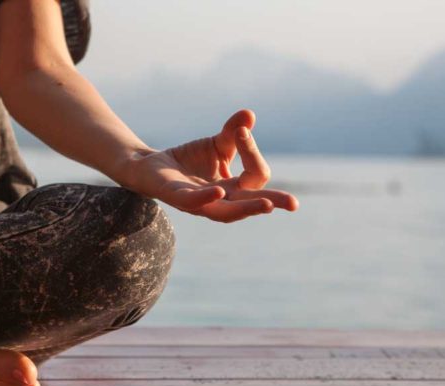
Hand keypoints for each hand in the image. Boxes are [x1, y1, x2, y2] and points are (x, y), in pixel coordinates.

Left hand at [125, 110, 298, 222]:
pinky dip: (207, 198)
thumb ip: (235, 132)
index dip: (252, 152)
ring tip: (267, 205)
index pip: (255, 175)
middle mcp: (221, 200)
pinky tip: (218, 192)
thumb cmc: (189, 160)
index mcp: (234, 188)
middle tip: (293, 203)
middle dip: (273, 201)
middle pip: (251, 202)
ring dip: (247, 208)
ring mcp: (200, 202)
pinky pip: (195, 202)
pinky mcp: (177, 198)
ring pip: (227, 211)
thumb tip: (249, 114)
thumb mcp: (217, 144)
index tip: (242, 130)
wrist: (151, 166)